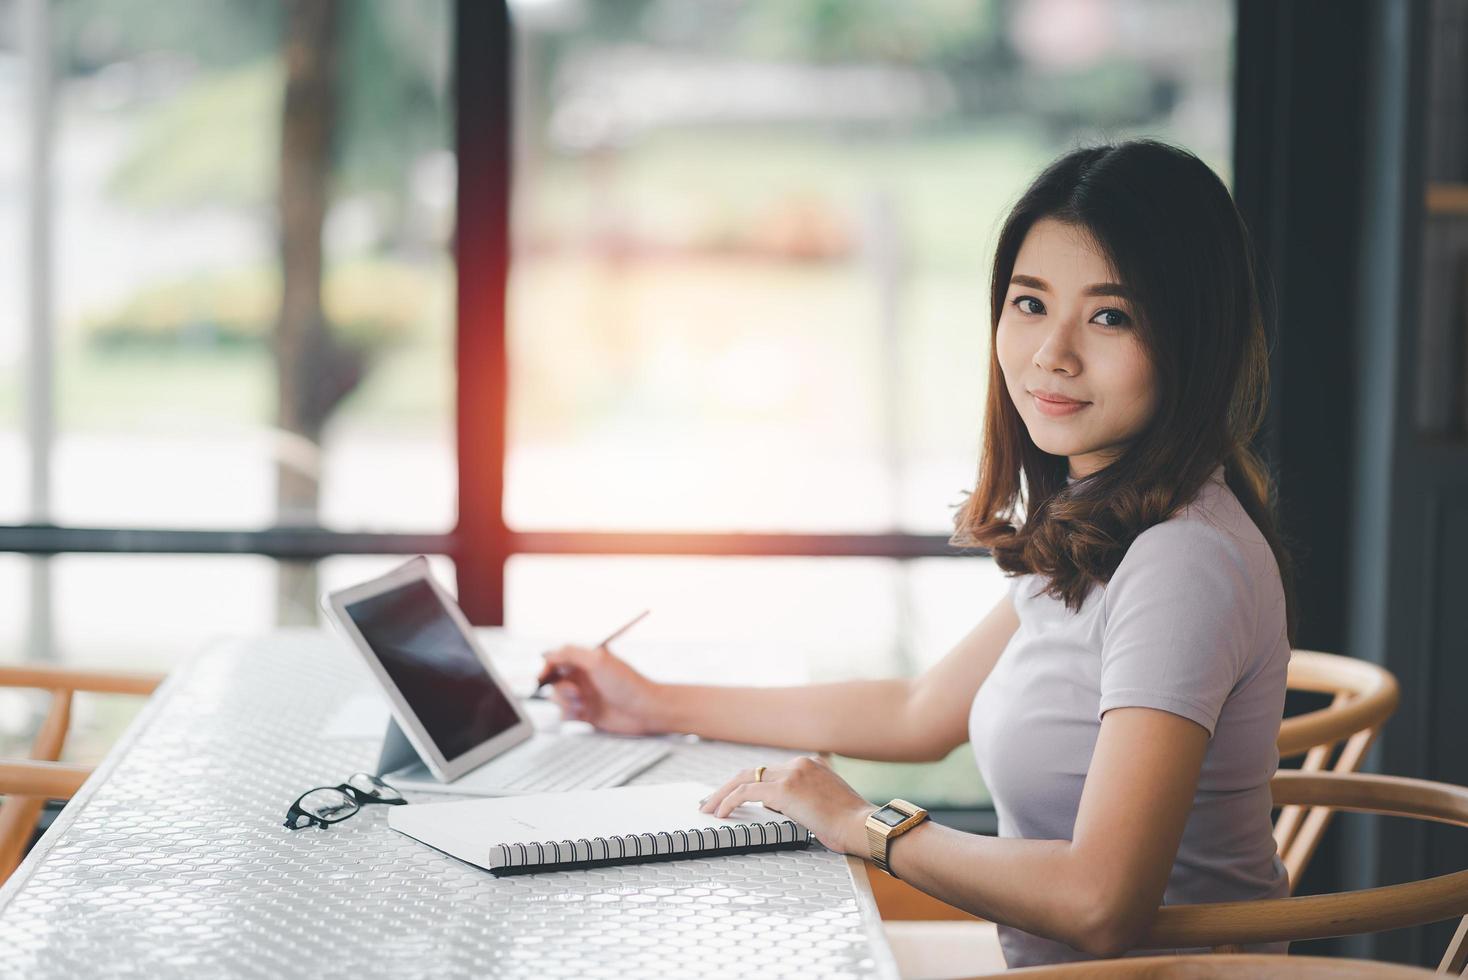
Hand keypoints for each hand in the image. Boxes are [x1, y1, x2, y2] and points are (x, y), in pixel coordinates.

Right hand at [536, 643, 664, 735]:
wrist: (645, 710)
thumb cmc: (628, 683)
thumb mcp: (598, 660)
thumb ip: (571, 653)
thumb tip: (550, 653)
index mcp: (586, 660)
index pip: (557, 660)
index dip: (546, 668)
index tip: (542, 677)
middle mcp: (583, 677)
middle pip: (554, 681)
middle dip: (560, 689)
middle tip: (576, 693)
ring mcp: (584, 695)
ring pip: (558, 699)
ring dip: (565, 703)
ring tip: (583, 704)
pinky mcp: (586, 714)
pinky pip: (566, 714)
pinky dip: (570, 715)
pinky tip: (583, 714)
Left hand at [697, 756, 875, 854]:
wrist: (862, 825)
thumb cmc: (849, 824)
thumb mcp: (824, 804)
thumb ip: (800, 800)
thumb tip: (775, 807)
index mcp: (810, 764)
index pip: (770, 772)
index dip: (747, 783)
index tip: (732, 796)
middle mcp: (799, 763)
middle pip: (753, 771)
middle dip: (729, 786)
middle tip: (711, 801)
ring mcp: (792, 773)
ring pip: (745, 778)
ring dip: (723, 794)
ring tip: (709, 808)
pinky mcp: (785, 789)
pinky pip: (747, 792)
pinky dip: (730, 801)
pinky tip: (720, 813)